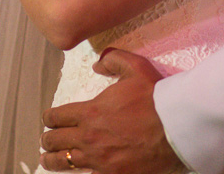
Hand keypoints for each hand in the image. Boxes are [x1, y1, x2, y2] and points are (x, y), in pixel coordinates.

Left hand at [40, 48, 184, 173]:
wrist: (176, 128)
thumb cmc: (155, 98)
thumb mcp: (135, 67)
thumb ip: (112, 60)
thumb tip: (97, 65)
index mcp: (90, 112)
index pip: (56, 117)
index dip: (50, 118)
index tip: (50, 119)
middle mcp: (88, 138)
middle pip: (54, 141)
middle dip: (48, 139)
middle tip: (48, 140)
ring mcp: (98, 160)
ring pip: (63, 163)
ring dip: (53, 160)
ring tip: (48, 160)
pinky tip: (79, 172)